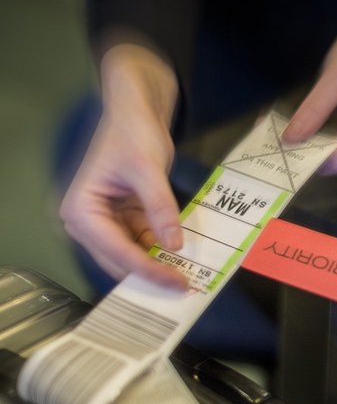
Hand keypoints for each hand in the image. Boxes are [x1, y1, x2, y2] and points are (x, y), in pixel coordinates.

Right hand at [60, 44, 186, 288]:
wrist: (136, 113)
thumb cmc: (133, 134)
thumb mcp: (148, 170)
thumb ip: (160, 209)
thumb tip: (174, 246)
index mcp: (81, 210)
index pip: (117, 250)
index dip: (147, 270)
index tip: (176, 283)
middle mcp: (87, 222)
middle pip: (120, 261)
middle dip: (151, 275)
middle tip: (184, 290)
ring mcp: (106, 223)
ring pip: (132, 256)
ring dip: (157, 267)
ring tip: (187, 280)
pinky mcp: (124, 220)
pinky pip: (143, 243)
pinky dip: (161, 252)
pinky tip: (183, 262)